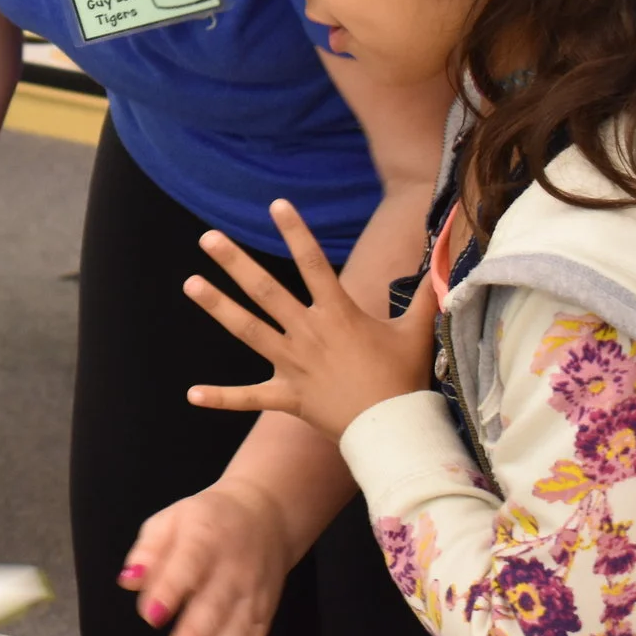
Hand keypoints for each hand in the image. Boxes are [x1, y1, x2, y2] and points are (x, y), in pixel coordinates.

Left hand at [120, 477, 295, 635]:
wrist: (264, 515)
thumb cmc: (209, 520)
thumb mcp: (171, 519)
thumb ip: (148, 550)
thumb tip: (129, 577)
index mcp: (203, 540)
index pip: (186, 566)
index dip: (169, 591)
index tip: (151, 614)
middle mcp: (231, 570)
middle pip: (214, 606)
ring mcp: (251, 594)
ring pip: (237, 630)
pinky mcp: (264, 613)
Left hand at [184, 199, 437, 441]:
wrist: (395, 431)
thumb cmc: (405, 379)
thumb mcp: (418, 331)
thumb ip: (426, 294)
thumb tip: (445, 257)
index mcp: (337, 314)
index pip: (313, 263)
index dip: (296, 232)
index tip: (276, 204)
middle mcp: (308, 334)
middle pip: (265, 291)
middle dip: (235, 262)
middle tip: (207, 237)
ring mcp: (294, 364)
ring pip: (248, 330)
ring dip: (218, 307)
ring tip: (190, 283)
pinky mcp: (287, 396)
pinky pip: (250, 398)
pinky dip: (222, 398)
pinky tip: (191, 395)